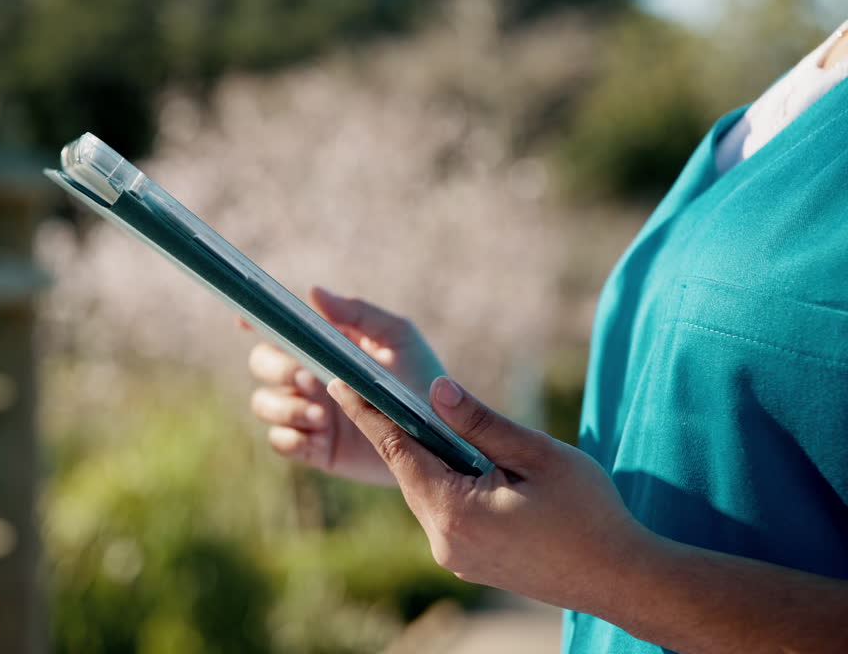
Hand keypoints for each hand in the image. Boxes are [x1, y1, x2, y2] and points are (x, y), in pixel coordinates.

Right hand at [247, 286, 443, 486]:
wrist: (441, 439)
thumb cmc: (423, 378)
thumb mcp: (397, 338)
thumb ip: (357, 313)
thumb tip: (313, 291)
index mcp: (323, 346)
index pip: (280, 329)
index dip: (256, 322)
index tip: (245, 321)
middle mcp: (309, 377)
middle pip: (262, 364)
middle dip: (277, 368)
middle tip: (308, 379)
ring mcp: (309, 413)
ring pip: (263, 403)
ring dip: (283, 406)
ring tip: (320, 415)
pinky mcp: (316, 448)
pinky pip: (280, 441)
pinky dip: (290, 436)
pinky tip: (316, 435)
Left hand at [328, 375, 656, 610]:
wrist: (622, 578)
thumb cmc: (589, 512)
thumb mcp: (537, 454)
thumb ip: (480, 421)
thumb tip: (434, 387)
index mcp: (454, 511)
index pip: (397, 450)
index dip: (367, 412)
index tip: (338, 382)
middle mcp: (443, 540)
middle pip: (408, 471)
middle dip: (392, 430)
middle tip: (369, 386)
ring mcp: (454, 556)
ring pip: (426, 491)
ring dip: (424, 457)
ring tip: (415, 416)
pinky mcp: (469, 561)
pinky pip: (444, 511)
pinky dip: (443, 481)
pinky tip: (455, 460)